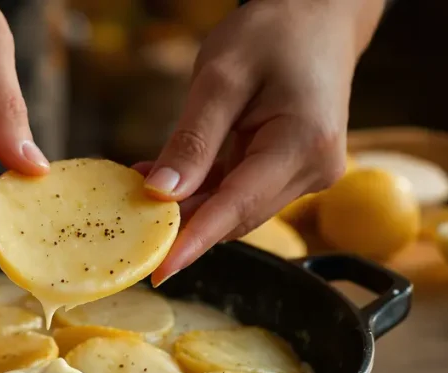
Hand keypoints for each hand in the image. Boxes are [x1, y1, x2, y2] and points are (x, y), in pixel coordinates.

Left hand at [139, 0, 384, 285]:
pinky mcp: (294, 171)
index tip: (159, 273)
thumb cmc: (273, 32)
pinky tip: (168, 177)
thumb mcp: (220, 78)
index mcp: (303, 144)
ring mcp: (308, 174)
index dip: (195, 241)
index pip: (238, 206)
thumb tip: (161, 194)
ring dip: (190, 204)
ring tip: (142, 183)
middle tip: (128, 221)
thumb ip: (192, 141)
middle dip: (183, 221)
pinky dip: (205, 189)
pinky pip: (242, 191)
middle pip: (237, 213)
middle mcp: (314, 169)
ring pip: (237, 207)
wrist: (319, 14)